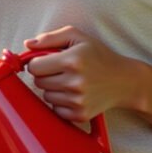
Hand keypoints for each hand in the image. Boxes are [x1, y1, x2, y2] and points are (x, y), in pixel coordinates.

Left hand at [24, 26, 140, 123]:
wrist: (124, 81)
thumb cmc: (99, 55)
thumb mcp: (78, 37)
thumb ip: (50, 38)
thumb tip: (27, 45)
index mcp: (72, 60)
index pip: (34, 66)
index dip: (38, 62)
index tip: (47, 61)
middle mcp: (75, 82)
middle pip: (38, 82)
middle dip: (45, 75)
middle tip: (61, 70)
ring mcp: (78, 101)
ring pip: (46, 96)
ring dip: (53, 89)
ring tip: (70, 81)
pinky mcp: (80, 115)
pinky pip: (55, 110)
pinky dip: (61, 103)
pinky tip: (74, 94)